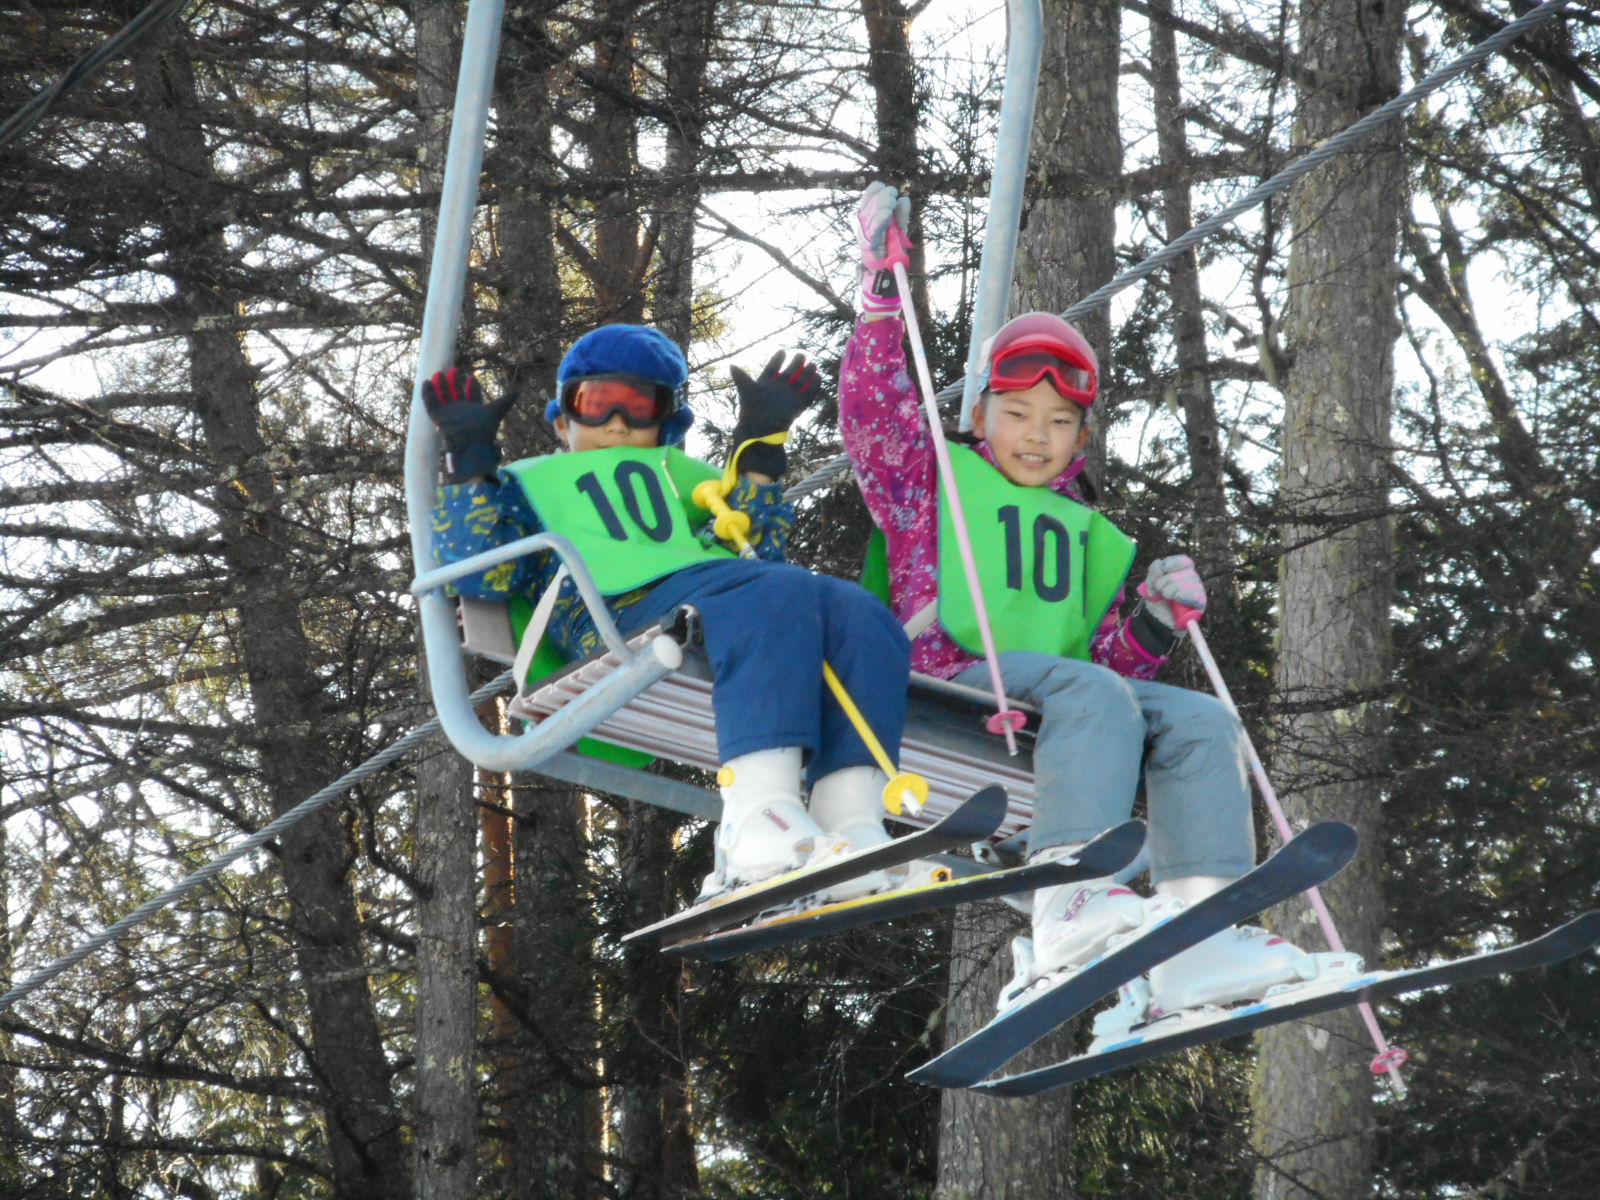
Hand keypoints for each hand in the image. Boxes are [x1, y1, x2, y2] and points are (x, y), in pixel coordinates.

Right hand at [422, 367, 515, 482]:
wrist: (471, 445)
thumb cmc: (484, 431)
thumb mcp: (495, 412)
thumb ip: (505, 401)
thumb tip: (518, 391)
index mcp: (474, 410)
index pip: (473, 396)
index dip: (473, 387)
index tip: (473, 377)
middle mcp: (461, 412)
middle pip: (456, 394)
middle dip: (454, 383)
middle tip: (454, 370)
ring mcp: (449, 414)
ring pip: (443, 396)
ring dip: (441, 385)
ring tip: (439, 373)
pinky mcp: (438, 417)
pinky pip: (430, 403)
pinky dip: (427, 393)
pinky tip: (426, 382)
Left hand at [729, 351, 820, 477]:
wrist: (761, 430)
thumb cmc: (752, 411)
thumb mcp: (747, 391)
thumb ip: (741, 378)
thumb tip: (731, 364)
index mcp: (766, 384)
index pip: (773, 368)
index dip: (778, 360)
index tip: (783, 352)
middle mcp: (779, 389)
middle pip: (789, 372)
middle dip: (796, 363)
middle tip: (802, 354)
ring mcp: (789, 396)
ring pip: (800, 382)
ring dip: (807, 373)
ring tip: (813, 364)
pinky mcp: (798, 405)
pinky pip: (808, 394)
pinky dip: (814, 386)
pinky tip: (818, 377)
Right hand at [855, 182, 912, 313]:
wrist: (886, 284)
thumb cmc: (891, 258)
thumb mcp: (898, 233)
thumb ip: (900, 217)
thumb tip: (905, 199)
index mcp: (868, 225)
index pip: (866, 203)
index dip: (872, 193)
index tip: (881, 186)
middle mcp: (863, 232)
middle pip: (867, 209)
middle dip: (880, 198)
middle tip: (892, 193)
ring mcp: (865, 241)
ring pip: (869, 219)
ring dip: (880, 207)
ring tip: (891, 201)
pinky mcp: (868, 252)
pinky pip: (872, 234)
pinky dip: (879, 223)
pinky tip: (886, 214)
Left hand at [1138, 555, 1206, 629]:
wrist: (1157, 620)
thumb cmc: (1157, 600)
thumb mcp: (1150, 585)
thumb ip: (1153, 572)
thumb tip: (1159, 562)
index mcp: (1182, 571)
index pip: (1185, 561)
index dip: (1175, 562)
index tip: (1164, 567)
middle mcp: (1192, 579)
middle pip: (1185, 572)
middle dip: (1167, 580)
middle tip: (1159, 590)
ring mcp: (1198, 590)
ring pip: (1189, 582)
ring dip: (1172, 589)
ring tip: (1166, 597)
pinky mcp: (1200, 602)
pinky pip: (1195, 595)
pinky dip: (1183, 595)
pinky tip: (1176, 598)